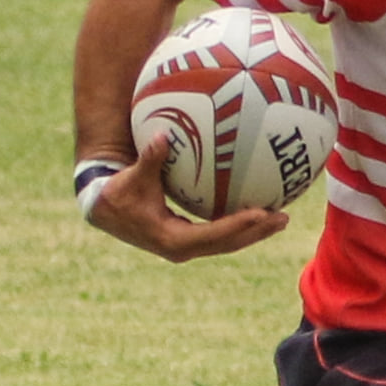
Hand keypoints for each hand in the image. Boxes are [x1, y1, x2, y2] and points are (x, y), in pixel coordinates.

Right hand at [88, 131, 289, 262]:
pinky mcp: (188, 241)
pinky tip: (260, 214)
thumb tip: (159, 136)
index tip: (261, 213)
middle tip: (283, 218)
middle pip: (229, 243)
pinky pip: (221, 236)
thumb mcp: (132, 177)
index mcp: (171, 239)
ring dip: (254, 232)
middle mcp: (182, 249)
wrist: (102, 210)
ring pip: (228, 243)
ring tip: (280, 219)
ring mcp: (186, 247)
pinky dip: (241, 226)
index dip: (238, 225)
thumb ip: (149, 159)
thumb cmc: (117, 192)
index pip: (213, 235)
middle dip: (257, 232)